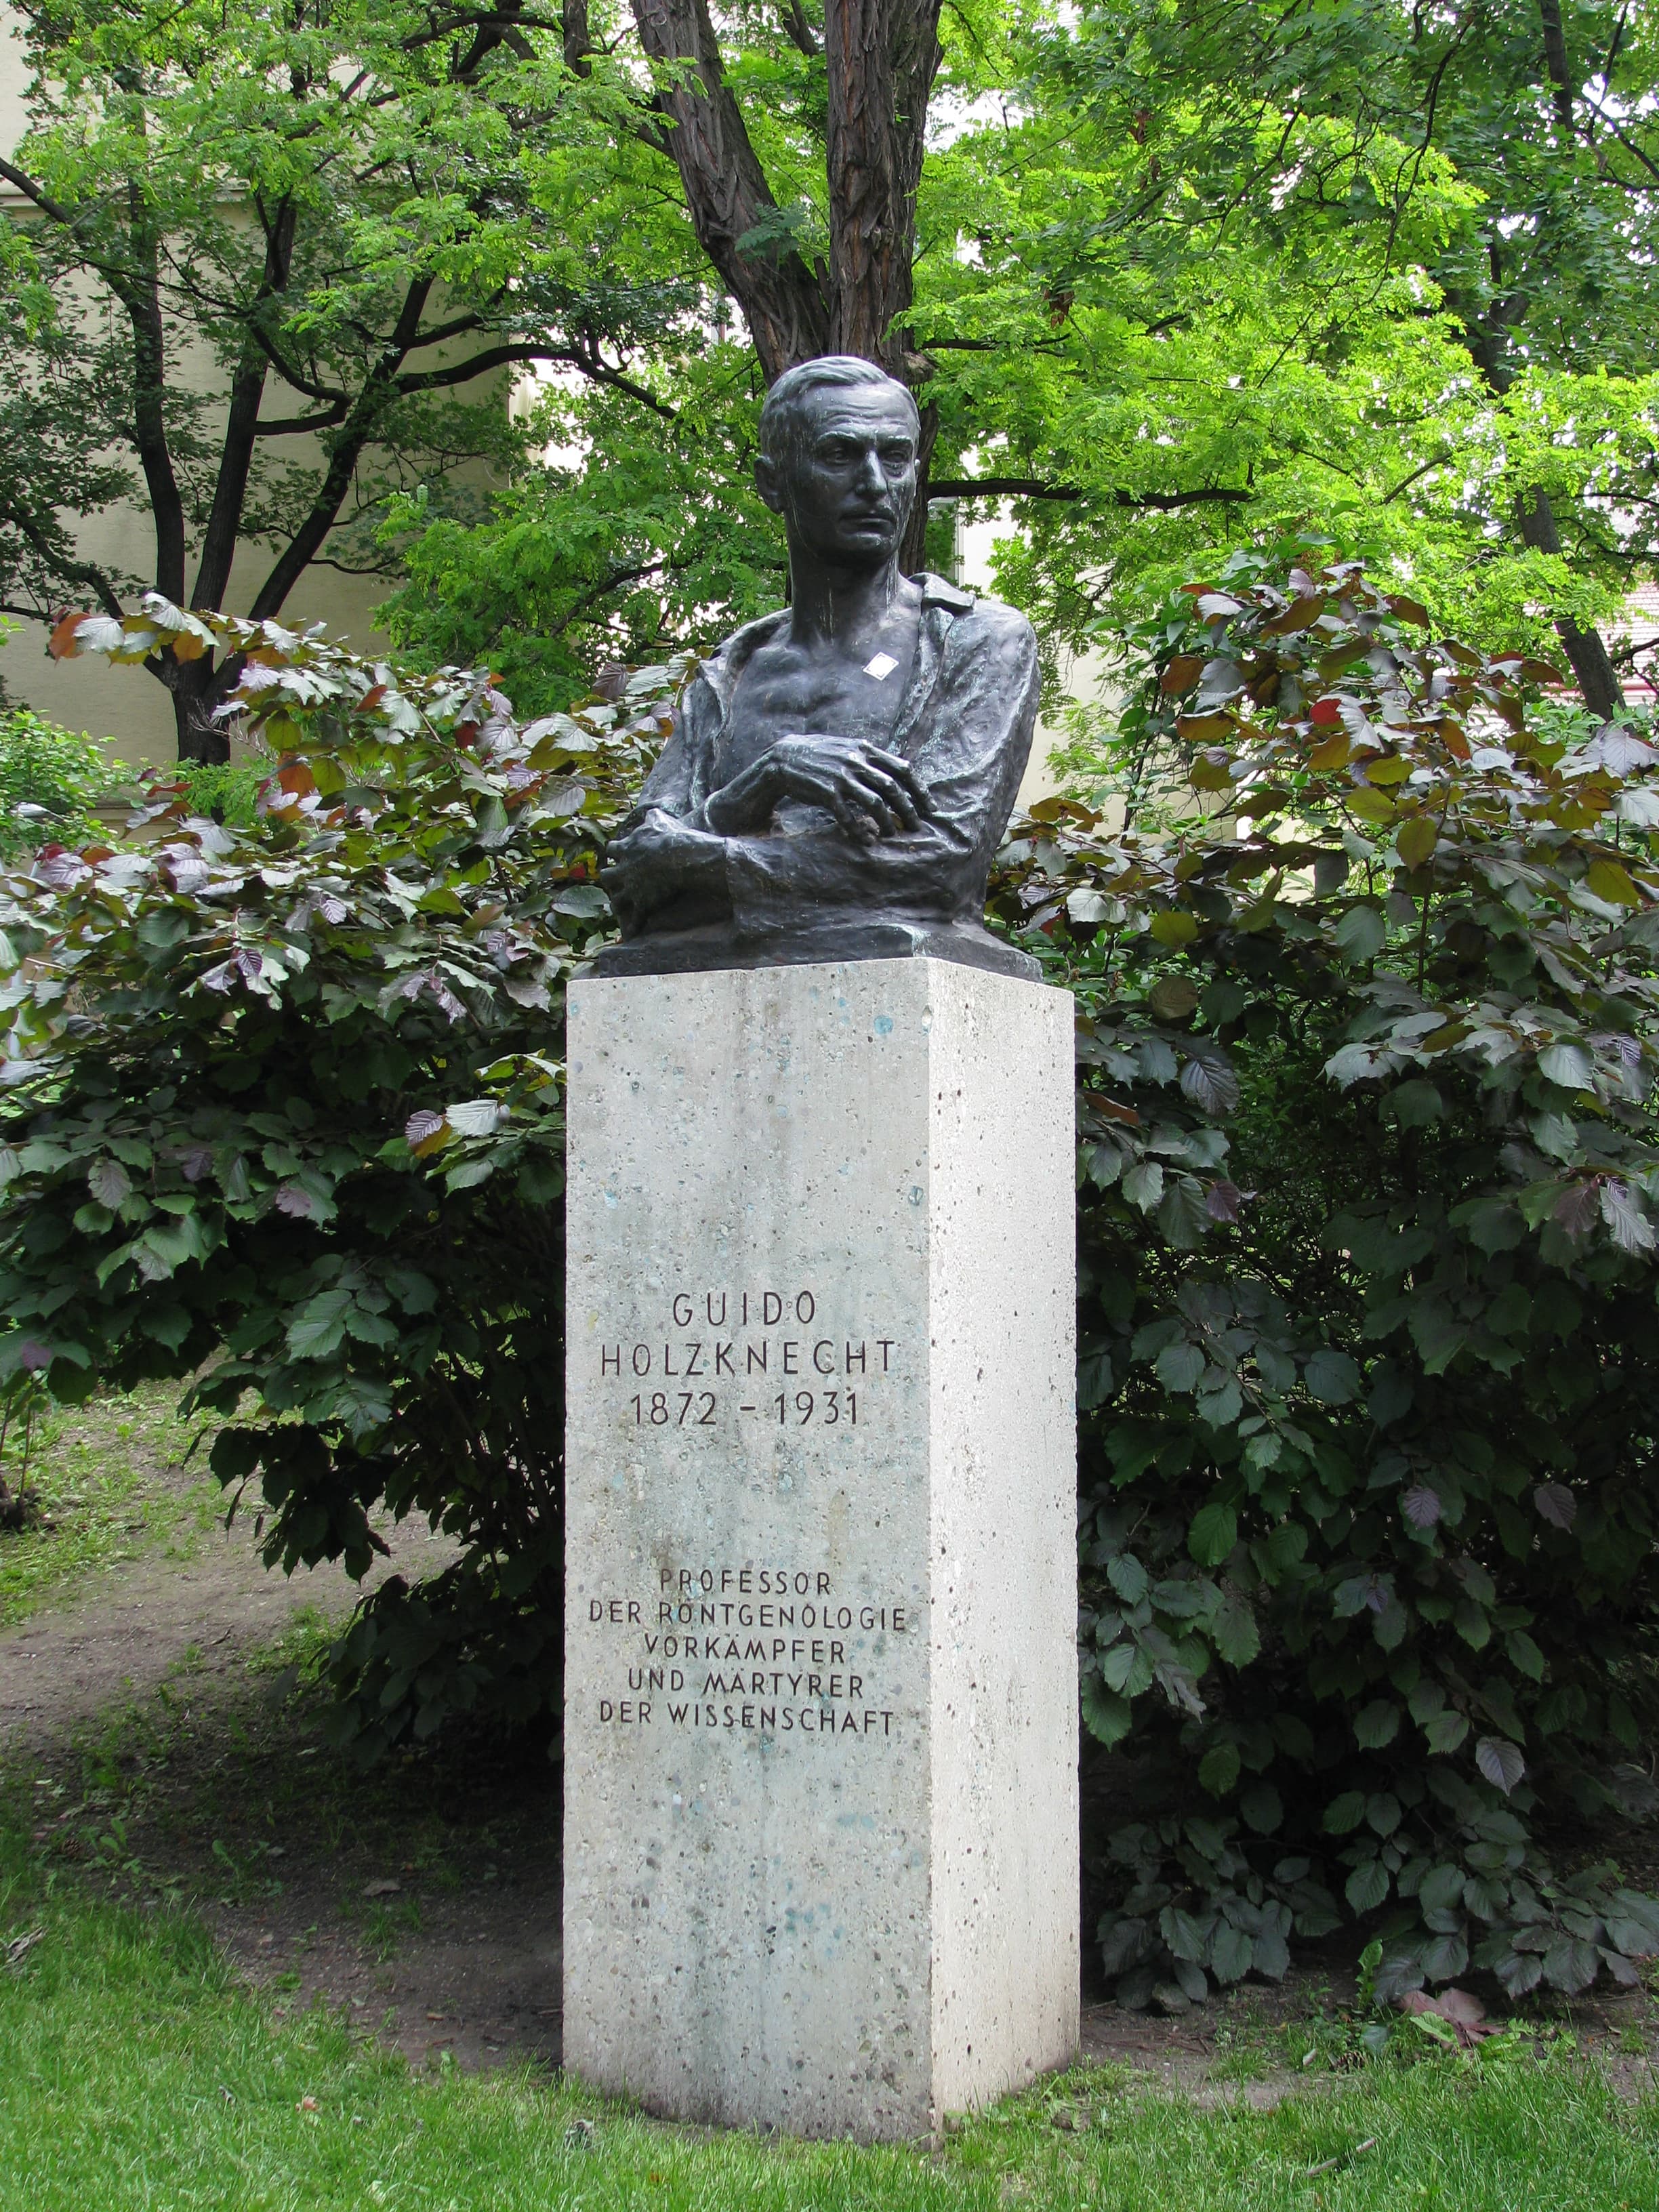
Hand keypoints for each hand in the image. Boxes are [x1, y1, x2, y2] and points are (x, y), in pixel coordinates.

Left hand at [600, 808, 726, 926]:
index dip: (614, 852)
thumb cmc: (671, 837)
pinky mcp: (641, 903)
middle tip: (612, 881)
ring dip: (617, 904)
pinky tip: (631, 934)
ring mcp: (631, 888)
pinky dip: (632, 927)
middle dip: (610, 878)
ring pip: (617, 900)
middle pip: (607, 875)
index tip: (616, 854)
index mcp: (627, 848)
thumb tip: (653, 809)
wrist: (678, 857)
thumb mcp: (659, 821)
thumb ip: (652, 817)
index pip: (613, 849)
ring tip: (618, 910)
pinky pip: (635, 919)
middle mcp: (624, 869)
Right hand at [760, 734, 931, 838]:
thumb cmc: (821, 757)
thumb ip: (871, 760)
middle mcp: (856, 761)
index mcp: (866, 749)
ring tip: (891, 834)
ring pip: (874, 804)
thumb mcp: (849, 749)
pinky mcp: (826, 793)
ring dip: (886, 822)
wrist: (785, 758)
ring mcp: (841, 777)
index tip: (929, 808)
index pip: (903, 769)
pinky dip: (859, 831)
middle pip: (892, 788)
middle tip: (916, 827)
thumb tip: (897, 777)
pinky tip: (865, 841)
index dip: (920, 790)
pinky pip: (848, 816)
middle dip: (908, 810)